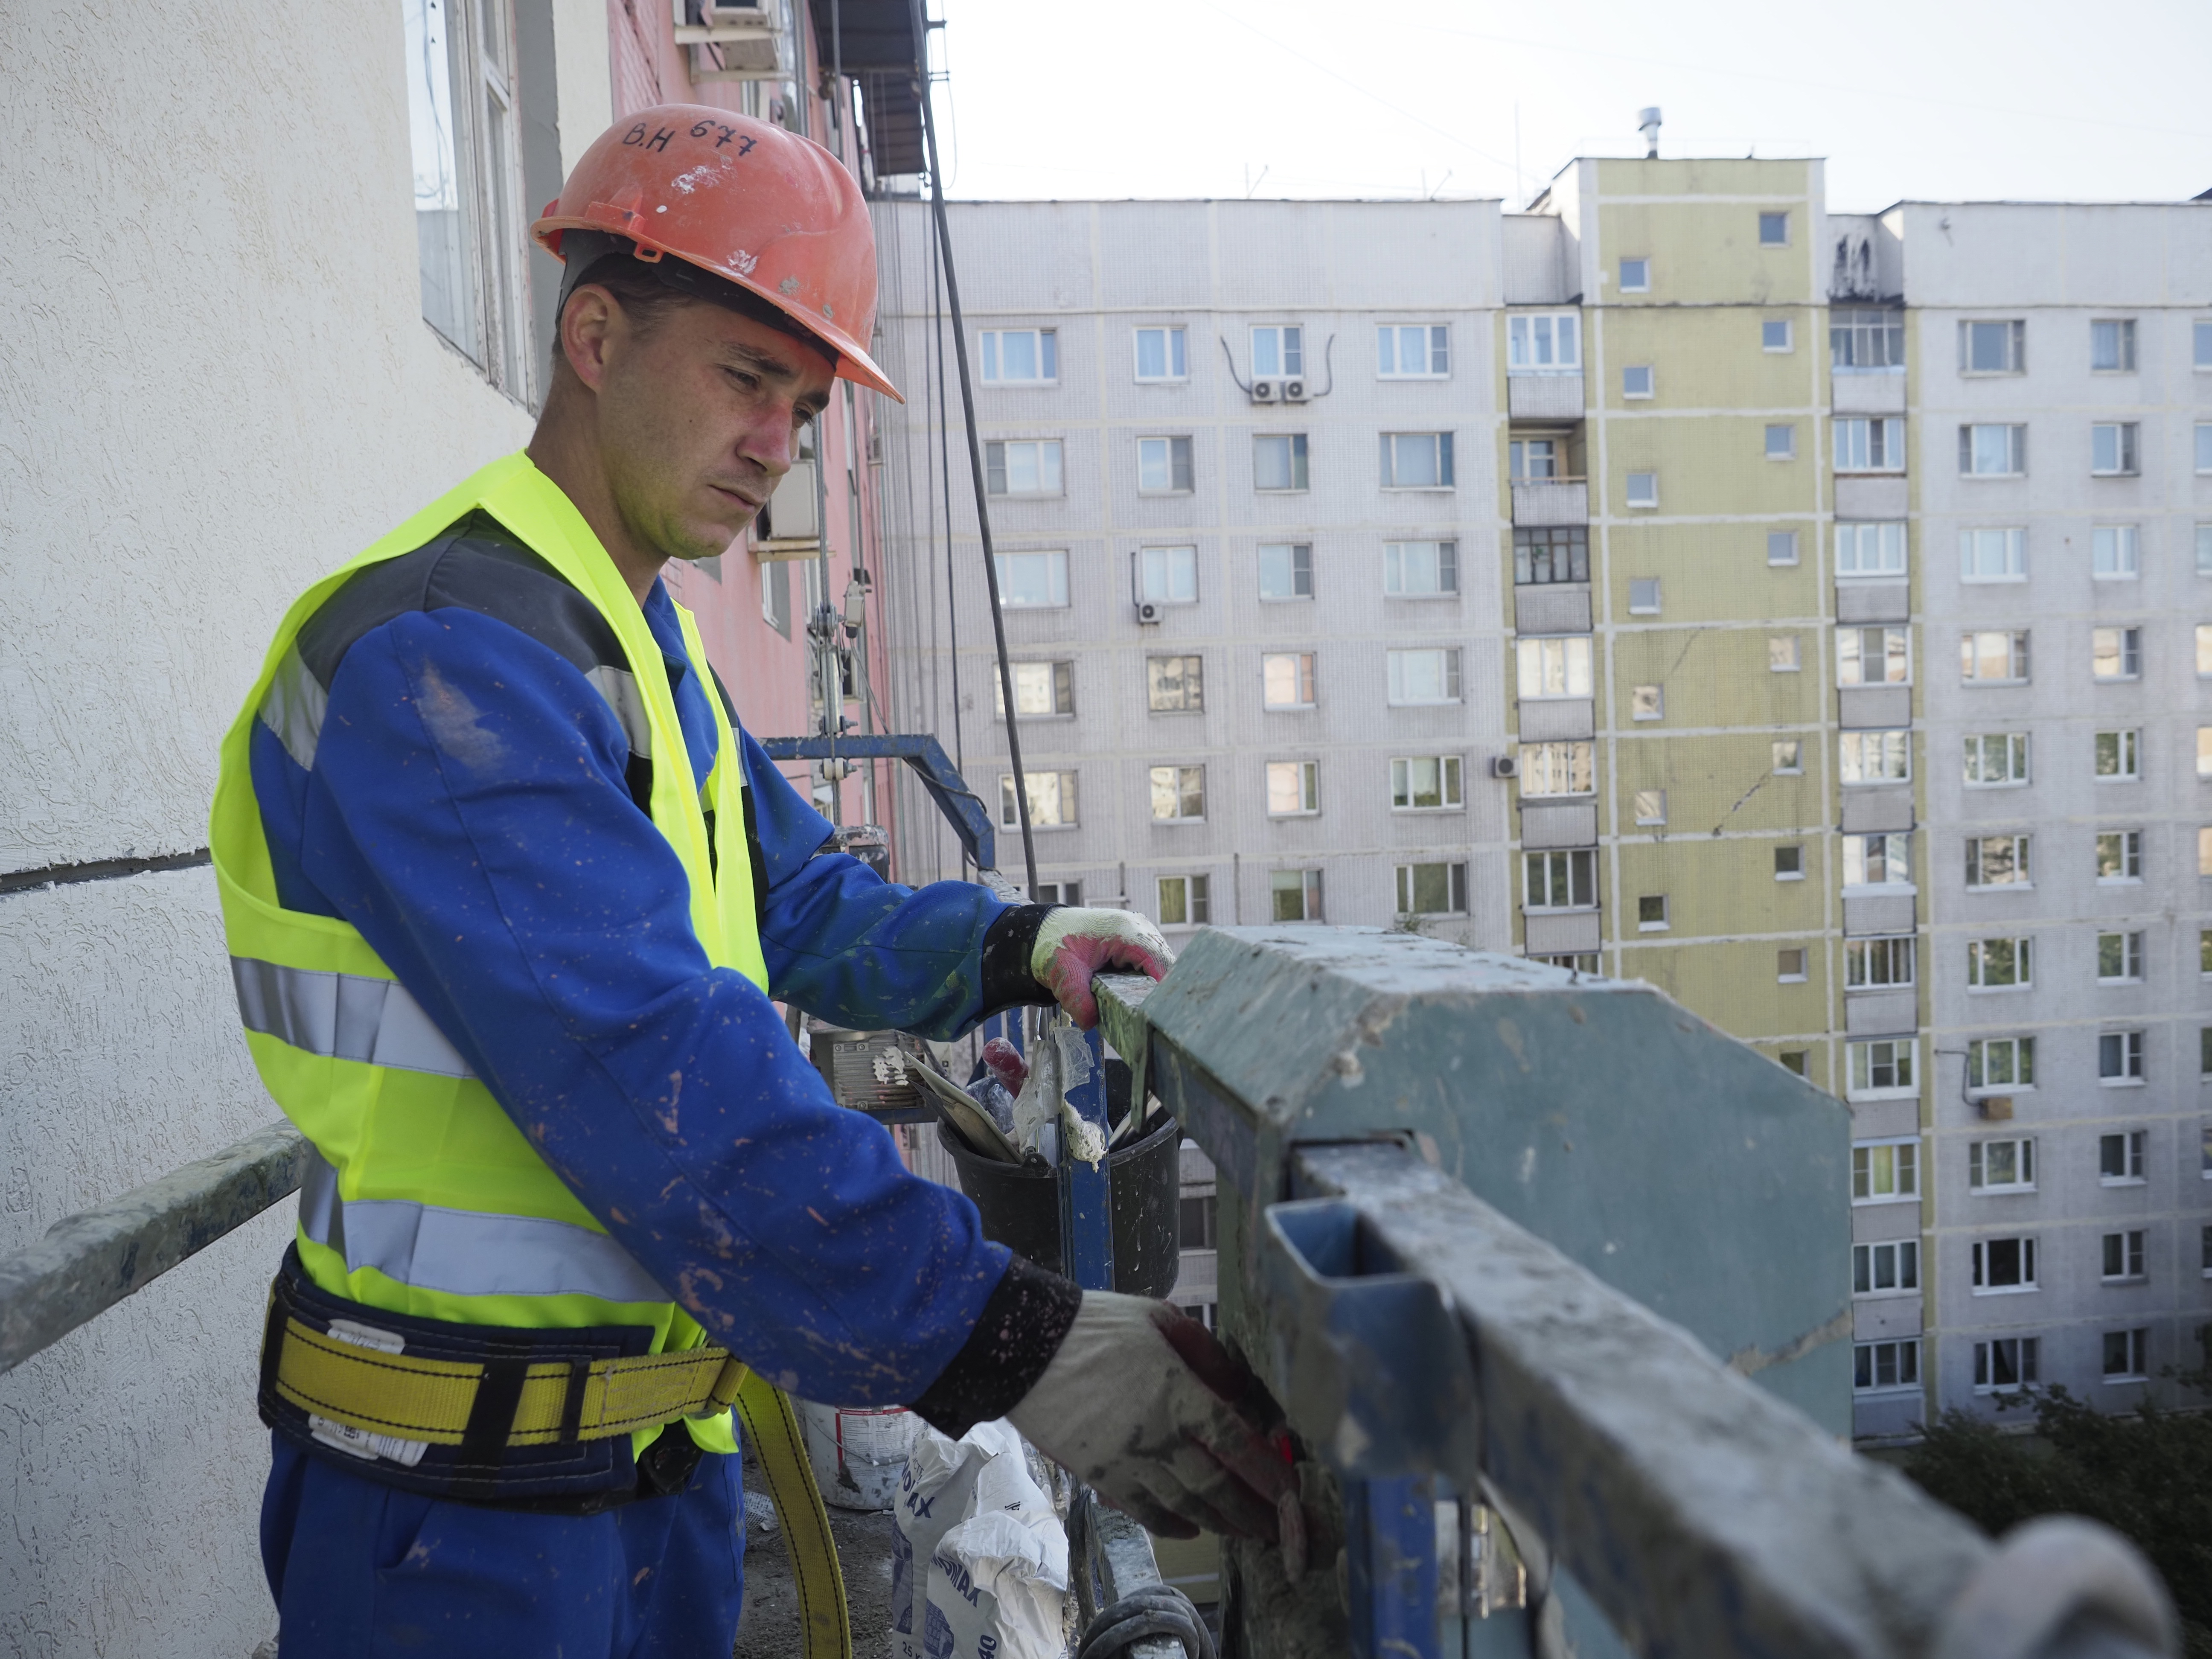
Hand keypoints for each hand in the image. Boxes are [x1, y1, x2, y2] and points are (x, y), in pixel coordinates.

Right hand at [1007, 1291, 1292, 1541]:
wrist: (1025, 1348)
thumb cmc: (1095, 1325)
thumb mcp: (1159, 1319)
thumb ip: (1204, 1352)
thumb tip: (1235, 1387)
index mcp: (1178, 1393)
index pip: (1236, 1443)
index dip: (1267, 1474)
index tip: (1291, 1494)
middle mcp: (1159, 1437)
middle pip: (1217, 1487)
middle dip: (1252, 1513)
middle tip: (1278, 1529)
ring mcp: (1128, 1463)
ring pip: (1185, 1506)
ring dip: (1220, 1524)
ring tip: (1244, 1532)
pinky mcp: (1100, 1476)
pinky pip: (1144, 1512)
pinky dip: (1173, 1525)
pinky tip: (1192, 1527)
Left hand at [1030, 908, 1174, 1029]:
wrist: (1046, 932)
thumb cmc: (1054, 945)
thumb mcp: (1063, 974)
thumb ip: (1077, 999)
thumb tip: (1091, 1023)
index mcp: (1125, 930)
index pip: (1158, 962)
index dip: (1159, 991)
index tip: (1152, 1016)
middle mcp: (1139, 927)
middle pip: (1165, 966)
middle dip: (1157, 993)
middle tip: (1146, 1019)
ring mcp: (1141, 933)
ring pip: (1161, 965)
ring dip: (1152, 987)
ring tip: (1140, 1010)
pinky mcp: (1138, 942)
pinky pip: (1152, 964)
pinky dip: (1146, 981)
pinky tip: (1134, 997)